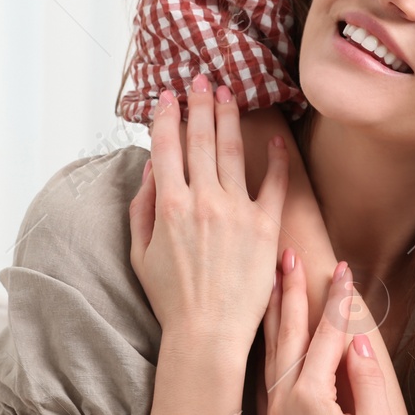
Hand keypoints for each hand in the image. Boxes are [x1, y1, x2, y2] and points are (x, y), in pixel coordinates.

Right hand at [128, 75, 289, 353]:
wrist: (207, 334)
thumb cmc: (171, 299)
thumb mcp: (140, 253)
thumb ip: (142, 207)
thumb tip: (150, 169)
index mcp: (169, 205)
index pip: (167, 146)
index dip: (168, 116)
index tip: (169, 95)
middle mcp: (203, 201)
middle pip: (201, 139)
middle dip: (200, 104)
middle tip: (203, 80)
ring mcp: (237, 211)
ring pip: (232, 151)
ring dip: (229, 118)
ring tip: (229, 94)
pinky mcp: (265, 227)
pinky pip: (273, 185)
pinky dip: (275, 160)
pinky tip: (275, 140)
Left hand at [256, 250, 393, 414]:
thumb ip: (368, 381)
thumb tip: (356, 339)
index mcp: (310, 397)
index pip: (327, 334)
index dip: (338, 300)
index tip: (343, 268)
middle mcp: (282, 399)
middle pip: (288, 332)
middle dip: (291, 290)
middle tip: (288, 253)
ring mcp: (271, 412)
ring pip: (270, 349)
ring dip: (274, 312)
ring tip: (273, 279)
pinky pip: (265, 371)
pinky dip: (269, 343)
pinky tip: (269, 331)